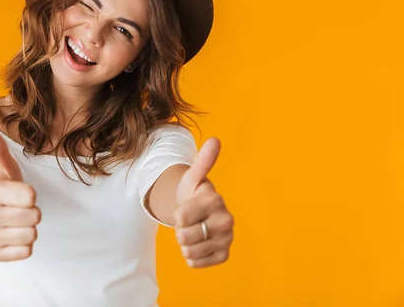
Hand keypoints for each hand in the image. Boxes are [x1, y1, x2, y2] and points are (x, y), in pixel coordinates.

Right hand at [0, 124, 40, 261]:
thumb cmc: (4, 186)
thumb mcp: (4, 167)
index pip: (31, 197)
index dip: (31, 194)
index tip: (20, 192)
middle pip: (35, 217)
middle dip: (32, 211)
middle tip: (19, 207)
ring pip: (32, 235)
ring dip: (29, 228)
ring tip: (17, 220)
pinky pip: (26, 252)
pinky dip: (24, 245)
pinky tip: (13, 234)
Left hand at [174, 137, 233, 267]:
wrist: (198, 213)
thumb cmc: (192, 193)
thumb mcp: (192, 177)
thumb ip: (202, 161)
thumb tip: (215, 140)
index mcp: (216, 200)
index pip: (181, 216)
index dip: (177, 213)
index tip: (185, 206)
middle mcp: (227, 221)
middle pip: (184, 236)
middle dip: (180, 229)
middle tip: (190, 220)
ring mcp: (227, 239)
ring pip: (189, 251)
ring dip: (185, 243)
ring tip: (194, 230)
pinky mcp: (224, 255)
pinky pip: (196, 263)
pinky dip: (192, 256)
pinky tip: (199, 243)